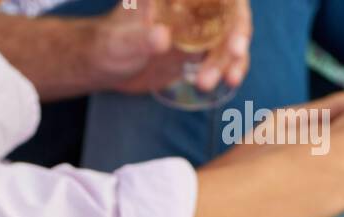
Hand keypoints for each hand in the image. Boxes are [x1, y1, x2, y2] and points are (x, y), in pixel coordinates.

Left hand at [86, 0, 250, 95]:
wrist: (105, 66)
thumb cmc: (109, 43)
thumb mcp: (122, 40)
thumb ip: (141, 39)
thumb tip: (162, 38)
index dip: (233, 4)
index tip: (235, 18)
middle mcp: (194, 4)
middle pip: (230, 12)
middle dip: (237, 31)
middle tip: (236, 52)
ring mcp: (198, 27)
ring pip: (229, 36)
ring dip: (233, 57)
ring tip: (230, 79)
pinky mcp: (199, 50)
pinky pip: (223, 56)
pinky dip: (230, 67)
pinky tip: (231, 81)